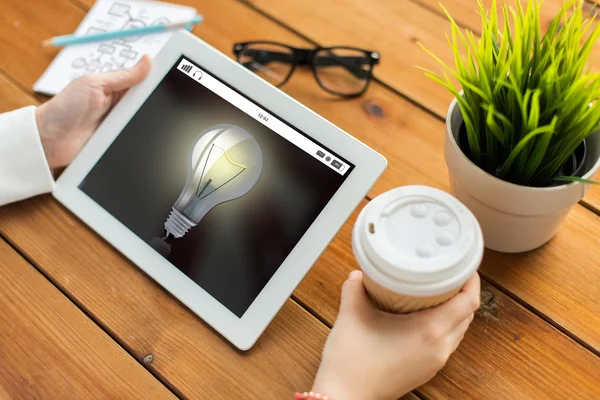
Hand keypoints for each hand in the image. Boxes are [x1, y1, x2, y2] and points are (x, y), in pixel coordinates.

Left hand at [35, 55, 151, 168]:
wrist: (50, 139)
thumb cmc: (65, 108)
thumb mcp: (95, 84)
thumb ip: (123, 76)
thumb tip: (147, 60)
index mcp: (117, 86)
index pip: (145, 80)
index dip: (158, 78)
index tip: (172, 76)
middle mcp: (122, 105)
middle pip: (150, 101)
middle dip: (157, 102)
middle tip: (160, 103)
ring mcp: (122, 124)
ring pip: (147, 121)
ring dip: (148, 122)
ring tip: (146, 121)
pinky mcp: (121, 141)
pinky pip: (138, 140)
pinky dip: (142, 140)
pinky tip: (144, 138)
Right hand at [312, 271, 480, 399]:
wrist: (345, 396)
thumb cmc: (351, 362)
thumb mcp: (351, 315)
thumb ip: (355, 288)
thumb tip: (358, 274)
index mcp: (429, 331)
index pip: (469, 302)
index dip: (471, 281)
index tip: (463, 266)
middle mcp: (438, 347)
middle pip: (467, 315)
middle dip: (462, 292)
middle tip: (447, 274)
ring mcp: (434, 361)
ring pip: (458, 330)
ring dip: (454, 311)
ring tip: (436, 293)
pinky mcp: (426, 370)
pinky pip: (446, 342)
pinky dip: (443, 326)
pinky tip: (422, 317)